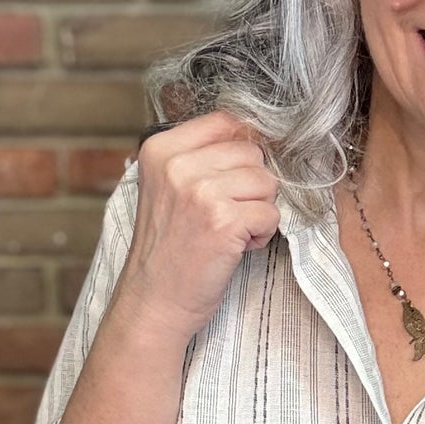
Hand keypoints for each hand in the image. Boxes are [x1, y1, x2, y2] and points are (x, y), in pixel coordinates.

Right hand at [117, 109, 280, 339]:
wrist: (153, 302)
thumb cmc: (167, 250)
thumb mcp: (168, 188)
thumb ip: (201, 157)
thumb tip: (257, 135)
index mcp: (160, 149)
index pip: (226, 122)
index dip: (243, 152)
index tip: (234, 181)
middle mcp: (178, 164)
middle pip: (252, 152)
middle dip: (251, 187)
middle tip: (225, 216)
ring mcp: (201, 191)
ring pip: (267, 182)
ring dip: (258, 211)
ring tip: (229, 233)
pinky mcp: (224, 221)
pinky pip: (271, 213)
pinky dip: (262, 234)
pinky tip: (235, 247)